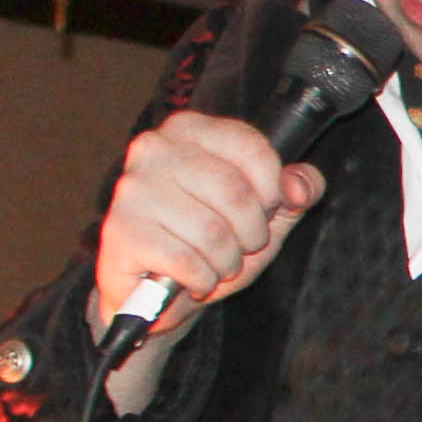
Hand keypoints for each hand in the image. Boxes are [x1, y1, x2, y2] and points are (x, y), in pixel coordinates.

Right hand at [89, 110, 322, 369]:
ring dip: (226, 262)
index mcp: (189, 130)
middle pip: (235, 192)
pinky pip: (187, 261)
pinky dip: (201, 279)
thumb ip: (295, 189)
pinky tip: (191, 278)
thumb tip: (299, 185)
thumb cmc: (210, 243)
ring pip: (213, 232)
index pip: (253, 148)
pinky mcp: (122, 230)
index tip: (262, 211)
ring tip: (213, 263)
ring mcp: (134, 189)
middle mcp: (155, 149)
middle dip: (251, 234)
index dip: (272, 192)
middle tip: (238, 246)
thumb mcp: (265, 213)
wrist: (152, 291)